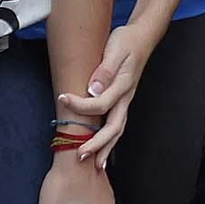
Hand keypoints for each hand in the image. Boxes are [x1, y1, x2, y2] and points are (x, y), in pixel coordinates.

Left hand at [57, 26, 149, 171]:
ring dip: (106, 148)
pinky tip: (103, 149)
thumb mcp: (115, 50)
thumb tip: (93, 89)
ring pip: (117, 130)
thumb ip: (105, 70)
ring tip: (96, 165)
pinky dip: (110, 140)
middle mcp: (125, 97)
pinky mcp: (122, 100)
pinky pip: (116, 124)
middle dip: (98, 144)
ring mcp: (125, 101)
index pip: (100, 103)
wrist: (141, 38)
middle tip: (80, 155)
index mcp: (122, 85)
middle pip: (114, 127)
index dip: (80, 105)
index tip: (63, 98)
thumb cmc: (126, 41)